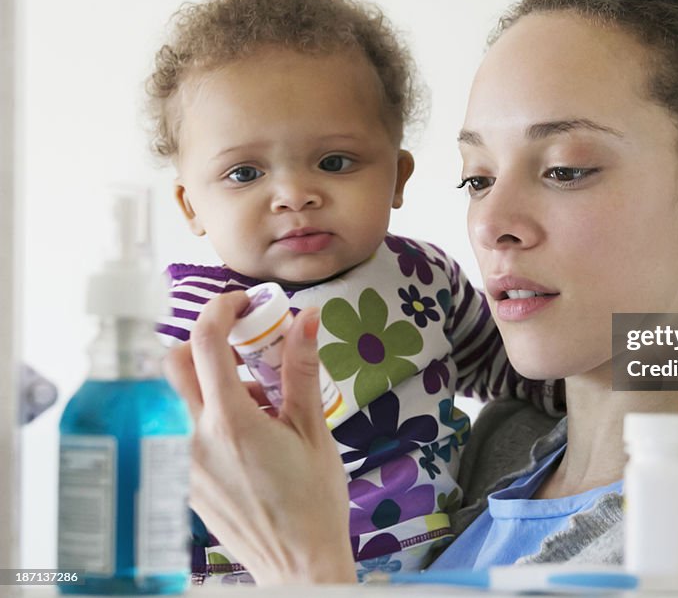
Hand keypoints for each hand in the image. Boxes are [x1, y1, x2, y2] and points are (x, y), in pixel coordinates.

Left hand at [164, 292, 355, 584]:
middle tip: (244, 348)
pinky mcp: (181, 482)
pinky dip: (203, 414)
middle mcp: (195, 438)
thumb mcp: (314, 430)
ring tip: (253, 400)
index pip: (207, 342)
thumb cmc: (314, 501)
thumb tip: (306, 319)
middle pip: (173, 361)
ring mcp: (182, 462)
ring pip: (173, 396)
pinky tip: (242, 433)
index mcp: (232, 421)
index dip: (222, 309)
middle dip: (203, 342)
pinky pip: (179, 429)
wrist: (297, 564)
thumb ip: (302, 370)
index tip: (244, 303)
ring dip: (204, 379)